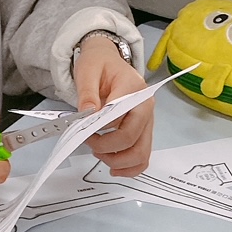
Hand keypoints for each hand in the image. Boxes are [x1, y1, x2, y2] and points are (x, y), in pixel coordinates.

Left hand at [73, 37, 152, 176]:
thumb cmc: (99, 65)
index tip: (83, 129)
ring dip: (118, 162)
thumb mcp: (87, 70)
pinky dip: (130, 168)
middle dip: (107, 149)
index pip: (118, 119)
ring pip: (140, 154)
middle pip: (131, 140)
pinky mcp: (145, 133)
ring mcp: (148, 122)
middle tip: (89, 143)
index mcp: (134, 89)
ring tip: (100, 156)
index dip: (98, 130)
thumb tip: (88, 113)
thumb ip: (87, 92)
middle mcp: (146, 107)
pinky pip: (143, 157)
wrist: (108, 62)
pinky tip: (114, 168)